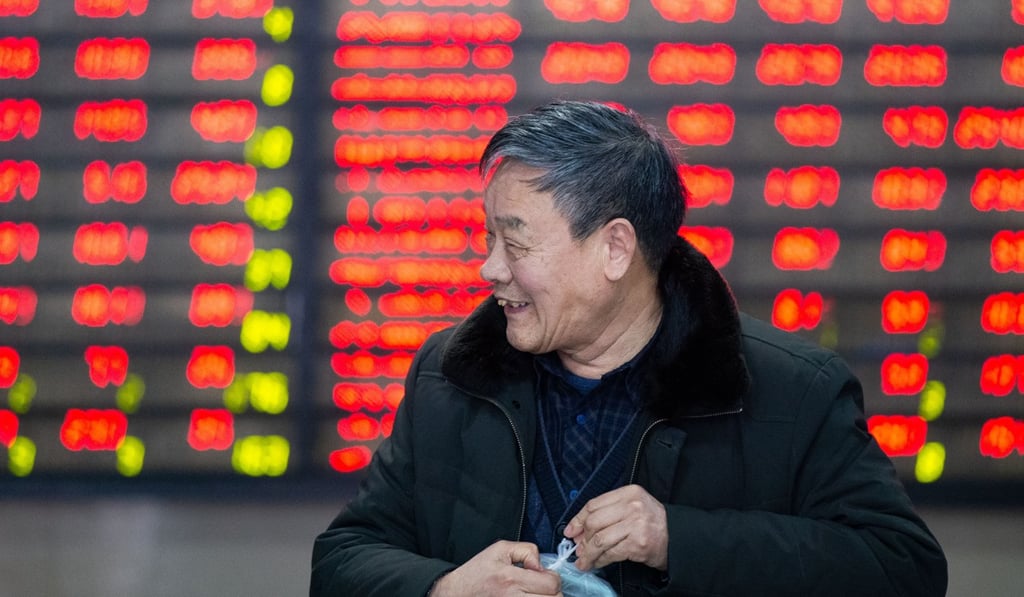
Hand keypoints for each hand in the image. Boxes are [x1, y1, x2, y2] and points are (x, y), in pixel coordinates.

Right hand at [429, 540, 561, 596]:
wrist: (457, 593)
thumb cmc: (477, 572)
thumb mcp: (500, 550)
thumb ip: (526, 550)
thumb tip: (541, 564)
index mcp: (511, 578)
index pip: (551, 584)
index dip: (553, 578)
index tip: (545, 576)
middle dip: (553, 592)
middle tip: (542, 586)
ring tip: (536, 593)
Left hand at [563, 484, 668, 571]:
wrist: (678, 536)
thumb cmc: (652, 522)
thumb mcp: (632, 507)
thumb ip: (607, 513)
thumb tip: (579, 531)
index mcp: (628, 493)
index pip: (594, 504)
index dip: (578, 519)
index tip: (570, 531)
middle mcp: (632, 506)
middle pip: (594, 522)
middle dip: (583, 539)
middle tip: (578, 549)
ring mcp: (636, 524)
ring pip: (599, 540)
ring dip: (588, 554)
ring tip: (584, 561)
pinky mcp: (638, 543)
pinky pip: (611, 553)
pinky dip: (600, 560)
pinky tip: (597, 563)